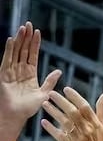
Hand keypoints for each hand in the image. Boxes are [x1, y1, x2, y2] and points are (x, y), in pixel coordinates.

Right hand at [0, 22, 60, 140]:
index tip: (38, 32)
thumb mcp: (44, 94)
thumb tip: (59, 71)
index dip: (35, 44)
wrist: (16, 116)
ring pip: (15, 52)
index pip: (32, 55)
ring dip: (19, 40)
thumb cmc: (29, 108)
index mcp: (30, 74)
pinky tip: (11, 40)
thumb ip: (50, 82)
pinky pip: (6, 59)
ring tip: (23, 28)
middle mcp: (20, 70)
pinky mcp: (4, 74)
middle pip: (23, 50)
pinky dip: (9, 50)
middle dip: (26, 37)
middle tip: (29, 24)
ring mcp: (11, 71)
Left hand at [40, 88, 102, 140]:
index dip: (74, 96)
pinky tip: (44, 121)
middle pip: (72, 111)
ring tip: (45, 104)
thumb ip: (102, 111)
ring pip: (64, 121)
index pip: (84, 106)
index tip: (66, 89)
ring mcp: (78, 138)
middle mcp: (86, 129)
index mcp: (95, 124)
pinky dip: (51, 128)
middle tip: (51, 93)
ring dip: (53, 111)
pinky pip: (59, 135)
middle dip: (61, 101)